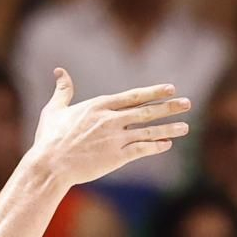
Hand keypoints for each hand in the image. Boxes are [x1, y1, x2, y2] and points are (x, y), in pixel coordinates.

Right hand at [30, 70, 190, 186]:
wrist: (50, 165)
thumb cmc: (49, 139)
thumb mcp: (54, 111)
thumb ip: (62, 91)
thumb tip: (59, 72)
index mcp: (99, 106)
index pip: (134, 96)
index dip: (154, 92)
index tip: (170, 88)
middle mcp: (111, 119)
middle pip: (147, 110)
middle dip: (169, 107)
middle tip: (187, 103)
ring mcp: (115, 138)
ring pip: (149, 131)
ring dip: (169, 128)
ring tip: (185, 127)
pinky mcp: (116, 157)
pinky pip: (142, 150)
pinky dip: (156, 146)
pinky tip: (167, 144)